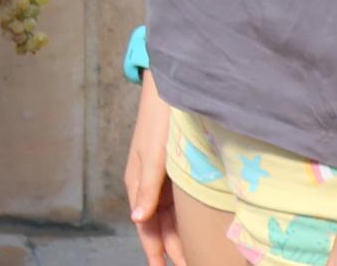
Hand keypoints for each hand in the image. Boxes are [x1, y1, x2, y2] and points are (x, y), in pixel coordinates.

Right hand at [126, 78, 184, 265]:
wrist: (172, 87)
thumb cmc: (159, 120)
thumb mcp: (153, 155)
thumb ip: (146, 188)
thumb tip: (137, 219)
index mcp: (138, 183)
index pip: (145, 227)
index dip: (154, 250)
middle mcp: (150, 184)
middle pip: (159, 225)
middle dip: (171, 248)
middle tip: (191, 264)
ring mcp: (163, 177)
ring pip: (171, 215)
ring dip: (180, 235)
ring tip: (196, 254)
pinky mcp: (175, 169)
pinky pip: (180, 202)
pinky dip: (186, 217)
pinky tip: (198, 225)